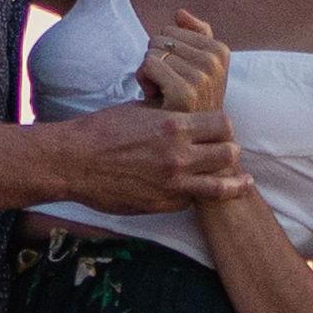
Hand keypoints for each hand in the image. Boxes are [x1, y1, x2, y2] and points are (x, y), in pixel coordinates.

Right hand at [38, 100, 226, 209]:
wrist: (74, 161)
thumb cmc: (102, 130)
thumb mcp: (140, 110)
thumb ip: (168, 112)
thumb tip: (186, 107)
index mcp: (174, 125)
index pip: (223, 124)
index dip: (223, 126)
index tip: (220, 129)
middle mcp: (178, 155)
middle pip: (229, 152)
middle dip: (229, 150)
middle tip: (227, 151)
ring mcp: (172, 183)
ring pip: (221, 183)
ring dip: (228, 178)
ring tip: (239, 181)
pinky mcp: (161, 204)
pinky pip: (193, 200)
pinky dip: (197, 193)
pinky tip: (199, 190)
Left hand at [139, 10, 229, 119]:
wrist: (186, 136)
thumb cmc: (185, 98)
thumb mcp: (195, 65)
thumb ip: (194, 34)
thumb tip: (179, 13)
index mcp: (219, 50)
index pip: (170, 29)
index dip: (166, 50)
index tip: (176, 73)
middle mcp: (214, 62)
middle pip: (160, 38)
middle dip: (157, 59)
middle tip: (166, 85)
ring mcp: (202, 78)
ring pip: (153, 52)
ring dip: (150, 72)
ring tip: (162, 93)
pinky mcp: (184, 92)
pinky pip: (149, 64)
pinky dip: (144, 80)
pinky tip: (154, 97)